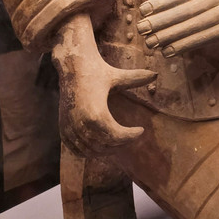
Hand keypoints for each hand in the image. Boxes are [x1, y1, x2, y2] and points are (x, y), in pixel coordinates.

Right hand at [52, 13, 155, 156]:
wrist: (71, 65)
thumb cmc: (96, 70)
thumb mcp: (117, 76)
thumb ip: (136, 78)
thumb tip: (155, 74)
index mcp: (96, 113)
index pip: (116, 136)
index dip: (130, 136)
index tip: (140, 130)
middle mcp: (81, 123)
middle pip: (104, 146)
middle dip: (120, 144)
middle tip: (130, 136)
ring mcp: (70, 127)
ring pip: (89, 151)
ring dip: (105, 150)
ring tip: (117, 142)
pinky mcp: (63, 127)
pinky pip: (75, 149)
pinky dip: (87, 152)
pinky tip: (99, 146)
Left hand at [138, 0, 218, 57]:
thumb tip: (154, 11)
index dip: (161, 3)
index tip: (142, 10)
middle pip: (186, 12)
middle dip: (162, 22)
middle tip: (141, 29)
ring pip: (195, 27)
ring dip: (171, 37)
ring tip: (152, 43)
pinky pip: (206, 39)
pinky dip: (186, 45)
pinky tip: (170, 50)